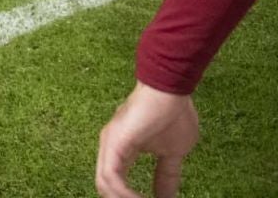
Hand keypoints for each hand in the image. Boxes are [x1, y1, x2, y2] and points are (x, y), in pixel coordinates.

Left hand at [96, 82, 199, 197]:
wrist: (172, 90)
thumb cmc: (173, 114)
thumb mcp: (173, 153)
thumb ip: (166, 175)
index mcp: (120, 150)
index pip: (116, 184)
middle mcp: (109, 148)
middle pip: (106, 186)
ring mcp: (109, 144)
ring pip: (104, 185)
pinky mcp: (115, 141)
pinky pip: (111, 176)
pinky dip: (124, 194)